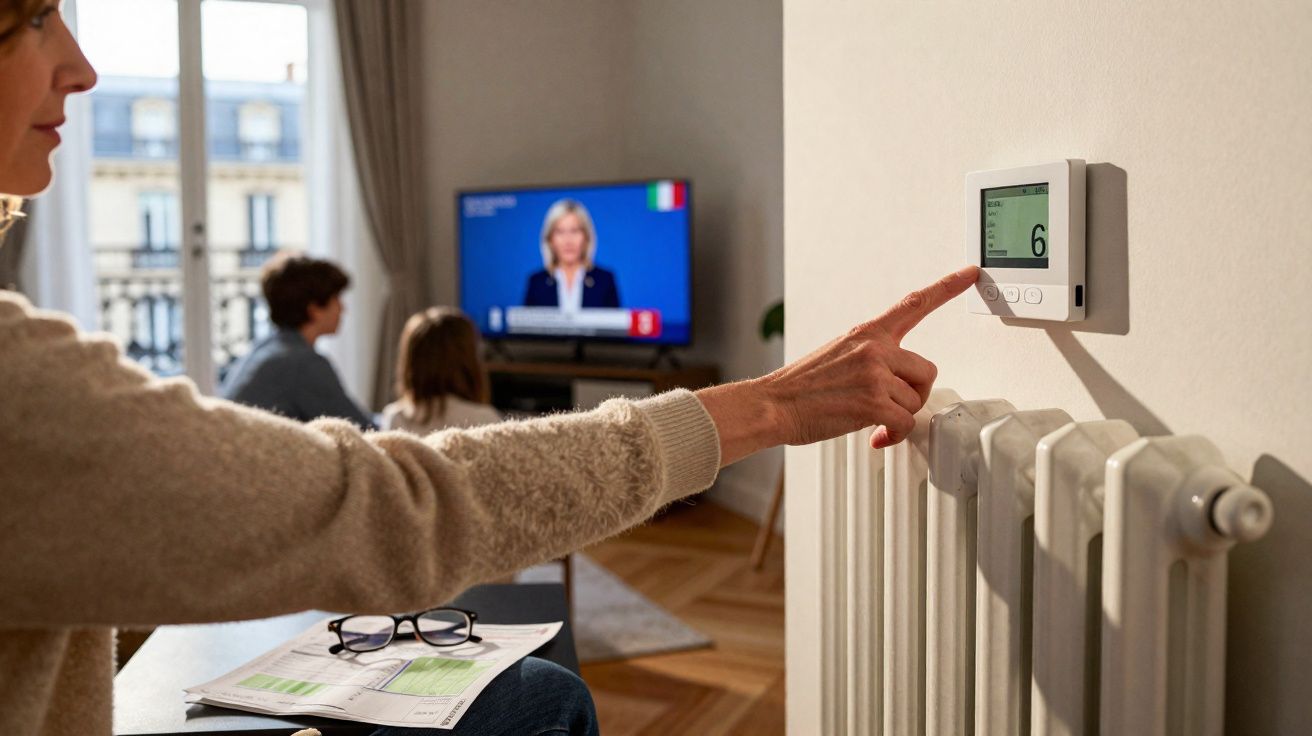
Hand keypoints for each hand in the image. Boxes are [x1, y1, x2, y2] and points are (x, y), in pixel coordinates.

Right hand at [696, 265, 978, 464]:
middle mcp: (874, 348)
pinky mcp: (873, 402)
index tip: (971, 273)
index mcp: (866, 333)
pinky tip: (875, 437)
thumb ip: (869, 359)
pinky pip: (904, 423)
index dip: (946, 287)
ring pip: (915, 401)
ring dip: (897, 417)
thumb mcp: (836, 356)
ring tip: (871, 420)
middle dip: (913, 394)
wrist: (772, 405)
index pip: (913, 304)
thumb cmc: (799, 388)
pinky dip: (892, 436)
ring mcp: (874, 374)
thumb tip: (895, 382)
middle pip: (927, 371)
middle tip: (890, 407)